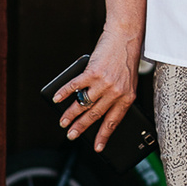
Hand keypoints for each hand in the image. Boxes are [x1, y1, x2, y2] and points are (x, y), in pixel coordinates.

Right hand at [53, 31, 140, 152]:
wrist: (125, 37)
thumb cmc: (126, 59)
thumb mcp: (128, 81)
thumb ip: (117, 96)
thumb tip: (96, 110)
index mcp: (127, 97)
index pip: (114, 122)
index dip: (104, 136)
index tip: (97, 148)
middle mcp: (116, 92)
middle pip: (95, 115)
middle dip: (81, 127)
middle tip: (71, 135)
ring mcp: (104, 83)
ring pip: (84, 104)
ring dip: (71, 114)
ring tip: (63, 121)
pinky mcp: (93, 72)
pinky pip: (75, 86)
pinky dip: (64, 93)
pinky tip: (57, 98)